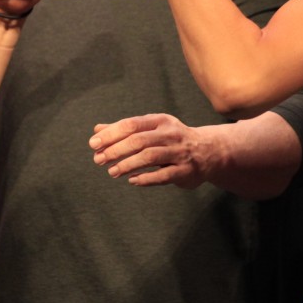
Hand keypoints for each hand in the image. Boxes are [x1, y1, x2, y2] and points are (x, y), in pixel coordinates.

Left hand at [89, 113, 214, 188]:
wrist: (208, 151)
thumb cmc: (171, 139)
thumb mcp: (151, 129)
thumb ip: (125, 130)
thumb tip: (97, 130)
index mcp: (160, 121)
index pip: (131, 124)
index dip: (111, 134)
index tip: (93, 144)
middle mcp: (170, 134)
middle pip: (139, 140)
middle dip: (116, 150)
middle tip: (98, 160)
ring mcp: (179, 152)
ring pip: (150, 157)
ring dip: (128, 165)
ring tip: (112, 172)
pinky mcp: (184, 171)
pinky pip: (163, 176)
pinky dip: (145, 178)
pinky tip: (132, 180)